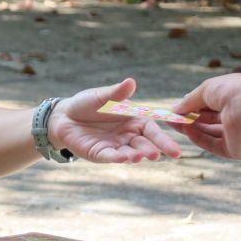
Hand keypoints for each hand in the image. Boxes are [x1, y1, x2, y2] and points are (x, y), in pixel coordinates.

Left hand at [47, 78, 181, 163]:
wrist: (65, 116)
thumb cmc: (88, 103)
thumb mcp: (102, 96)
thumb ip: (116, 93)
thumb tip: (130, 82)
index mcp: (134, 120)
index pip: (153, 130)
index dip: (164, 140)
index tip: (176, 151)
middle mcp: (128, 136)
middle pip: (144, 144)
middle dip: (151, 150)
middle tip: (157, 154)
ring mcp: (115, 146)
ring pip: (129, 153)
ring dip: (135, 155)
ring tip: (139, 156)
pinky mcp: (100, 153)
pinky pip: (110, 156)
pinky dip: (116, 158)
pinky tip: (123, 158)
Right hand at [167, 73, 240, 159]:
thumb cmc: (231, 91)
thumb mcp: (206, 90)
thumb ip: (190, 101)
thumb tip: (174, 109)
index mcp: (237, 101)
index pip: (213, 107)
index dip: (194, 108)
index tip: (177, 109)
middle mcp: (240, 118)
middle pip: (210, 122)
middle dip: (189, 119)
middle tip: (170, 118)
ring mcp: (238, 135)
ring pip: (210, 134)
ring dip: (191, 128)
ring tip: (174, 123)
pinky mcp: (235, 150)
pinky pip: (213, 145)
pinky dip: (198, 138)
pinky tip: (186, 130)